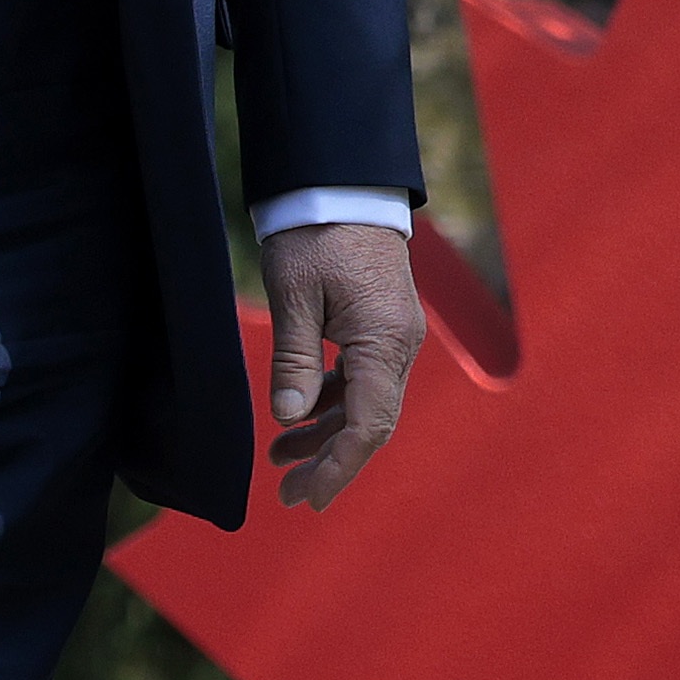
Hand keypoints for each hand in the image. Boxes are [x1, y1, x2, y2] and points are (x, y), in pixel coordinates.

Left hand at [261, 219, 424, 509]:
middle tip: (287, 494)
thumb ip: (294, 360)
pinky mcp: (381, 326)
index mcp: (385, 341)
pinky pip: (361, 378)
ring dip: (325, 433)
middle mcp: (401, 345)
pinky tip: (296, 416)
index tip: (306, 497)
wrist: (341, 182)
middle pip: (371, 423)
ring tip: (278, 456)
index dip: (338, 467)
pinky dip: (330, 402)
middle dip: (330, 462)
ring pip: (365, 403)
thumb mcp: (293, 296)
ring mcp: (395, 336)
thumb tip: (289, 419)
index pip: (368, 425)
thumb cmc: (315, 232)